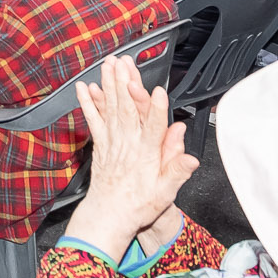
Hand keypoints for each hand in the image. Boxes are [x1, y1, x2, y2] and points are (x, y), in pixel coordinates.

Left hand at [60, 54, 198, 257]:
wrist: (109, 215)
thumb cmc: (139, 204)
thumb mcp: (166, 193)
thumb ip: (177, 171)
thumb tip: (192, 158)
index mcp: (147, 154)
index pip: (155, 128)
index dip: (157, 110)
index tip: (158, 92)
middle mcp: (128, 144)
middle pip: (130, 110)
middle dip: (127, 84)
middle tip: (126, 63)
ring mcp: (112, 142)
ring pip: (112, 109)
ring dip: (110, 85)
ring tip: (109, 65)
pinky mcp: (100, 143)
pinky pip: (93, 119)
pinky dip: (88, 102)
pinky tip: (85, 86)